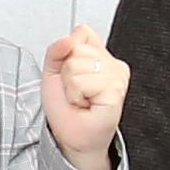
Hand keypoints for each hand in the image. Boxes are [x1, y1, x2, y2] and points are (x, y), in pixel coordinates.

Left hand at [41, 24, 127, 169]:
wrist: (71, 136)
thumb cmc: (67, 109)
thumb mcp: (53, 73)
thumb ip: (56, 50)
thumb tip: (68, 38)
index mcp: (102, 57)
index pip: (82, 33)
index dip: (67, 55)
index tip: (70, 76)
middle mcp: (113, 65)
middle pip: (77, 48)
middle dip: (67, 73)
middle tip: (75, 91)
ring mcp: (117, 77)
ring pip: (77, 64)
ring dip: (71, 86)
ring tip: (80, 99)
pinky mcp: (115, 91)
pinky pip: (83, 81)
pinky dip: (76, 95)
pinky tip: (86, 104)